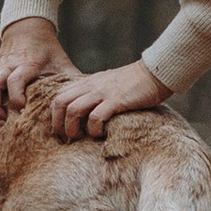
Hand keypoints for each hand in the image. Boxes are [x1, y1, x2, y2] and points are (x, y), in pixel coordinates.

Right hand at [0, 21, 62, 128]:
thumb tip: (86, 105)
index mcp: (26, 64)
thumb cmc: (48, 50)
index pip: (15, 79)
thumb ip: (72, 81)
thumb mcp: (62, 62)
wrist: (28, 28)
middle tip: (1, 122)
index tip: (20, 110)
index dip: (16, 95)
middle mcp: (6, 67)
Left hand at [46, 58, 170, 138]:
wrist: (156, 73)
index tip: (61, 129)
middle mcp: (91, 85)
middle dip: (58, 124)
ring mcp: (102, 92)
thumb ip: (96, 93)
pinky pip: (96, 117)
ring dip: (72, 128)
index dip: (55, 114)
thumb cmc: (135, 83)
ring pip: (73, 110)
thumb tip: (87, 113)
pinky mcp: (116, 100)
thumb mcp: (108, 84)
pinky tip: (101, 134)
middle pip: (60, 102)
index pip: (59, 95)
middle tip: (66, 138)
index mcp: (88, 82)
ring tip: (80, 138)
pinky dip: (94, 129)